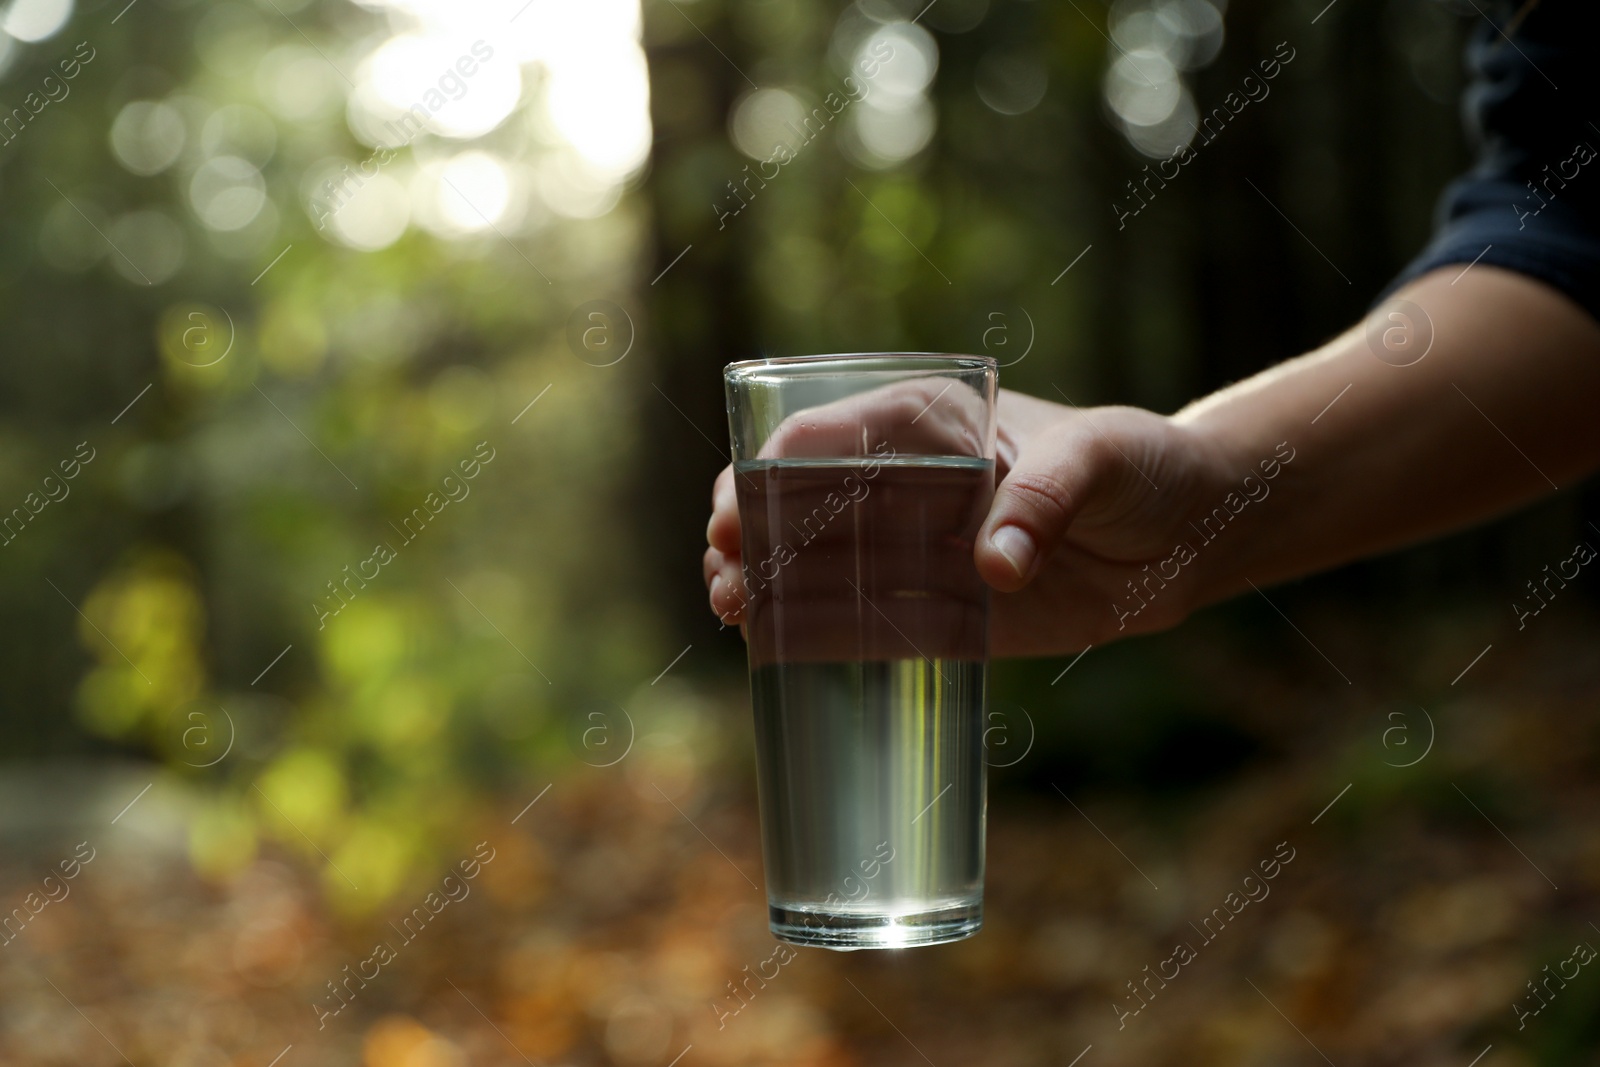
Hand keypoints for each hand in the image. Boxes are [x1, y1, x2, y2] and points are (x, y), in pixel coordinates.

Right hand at [706, 387, 1236, 657]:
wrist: (1189, 534)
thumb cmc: (1142, 466)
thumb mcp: (1101, 458)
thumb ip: (1047, 496)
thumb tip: (994, 566)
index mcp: (928, 422)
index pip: (824, 436)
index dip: (769, 471)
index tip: (738, 511)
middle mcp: (906, 484)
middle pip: (800, 503)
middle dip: (749, 532)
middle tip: (725, 572)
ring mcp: (917, 550)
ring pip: (819, 568)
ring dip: (767, 586)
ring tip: (733, 612)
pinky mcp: (942, 612)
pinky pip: (866, 625)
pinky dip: (816, 635)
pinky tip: (771, 648)